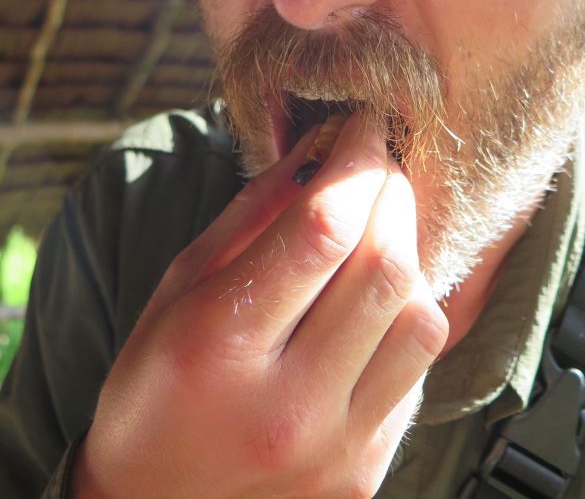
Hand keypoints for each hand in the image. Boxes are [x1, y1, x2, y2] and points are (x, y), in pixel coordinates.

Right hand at [70, 115, 448, 498]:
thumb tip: (320, 148)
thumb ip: (253, 214)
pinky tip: (371, 302)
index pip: (323, 229)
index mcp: (220, 345)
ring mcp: (336, 448)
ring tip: (376, 233)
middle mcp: (286, 405)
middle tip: (376, 165)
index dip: (357, 160)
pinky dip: (403, 316)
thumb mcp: (180, 288)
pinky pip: (418, 371)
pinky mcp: (368, 471)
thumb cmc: (157, 389)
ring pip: (421, 318)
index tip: (364, 126)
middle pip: (385, 266)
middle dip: (392, 191)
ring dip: (408, 253)